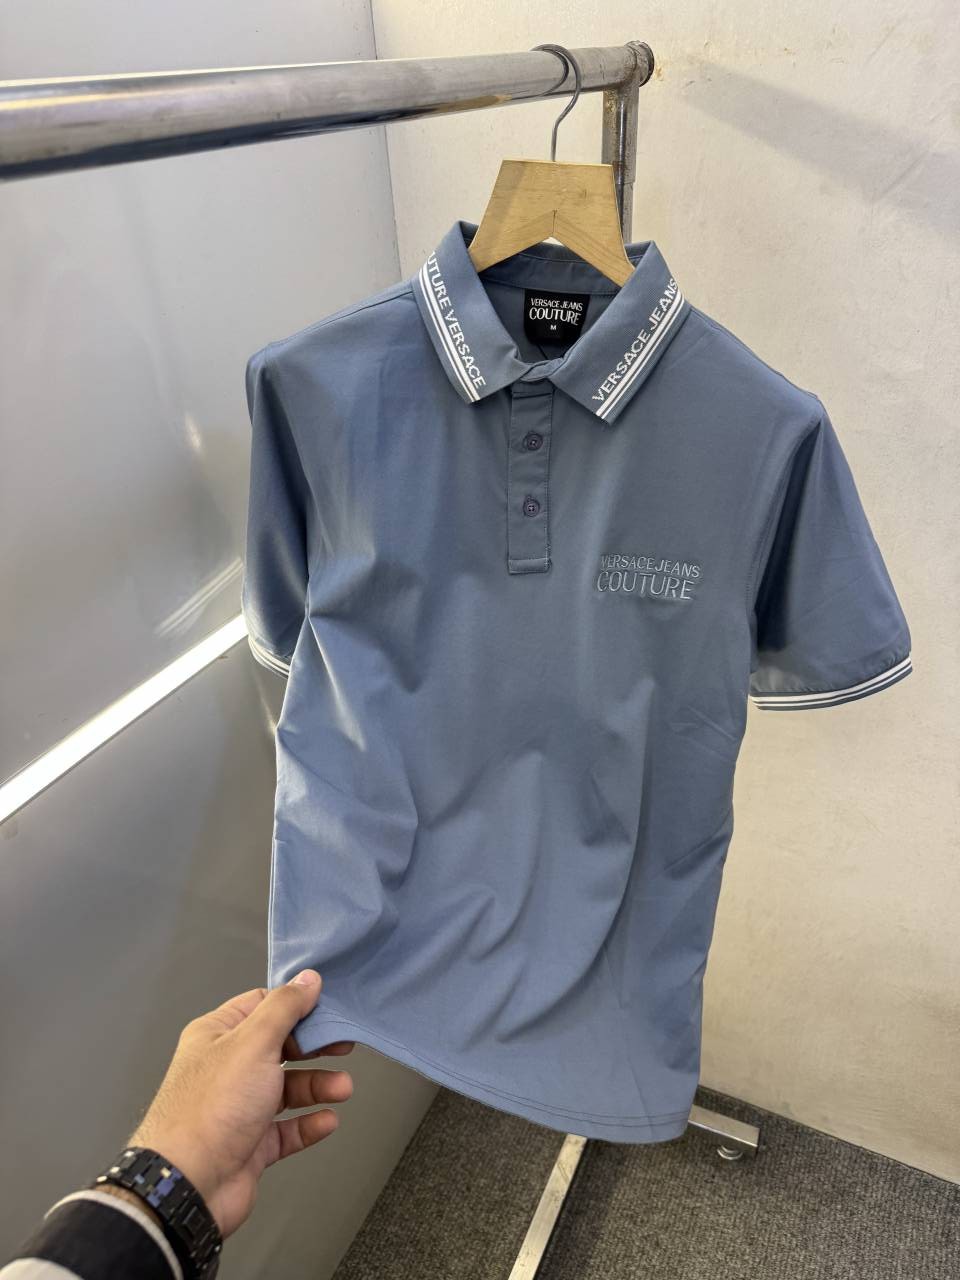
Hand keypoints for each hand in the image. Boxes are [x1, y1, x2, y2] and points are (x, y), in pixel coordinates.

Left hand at [126, 969, 353, 1238]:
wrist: (189, 1184)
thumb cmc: (212, 1106)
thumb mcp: (254, 1042)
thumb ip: (285, 1008)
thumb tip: (308, 978)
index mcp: (218, 1035)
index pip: (261, 1006)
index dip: (295, 1004)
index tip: (328, 1006)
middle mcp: (227, 1068)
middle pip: (279, 1047)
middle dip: (313, 1047)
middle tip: (344, 1045)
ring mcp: (238, 1108)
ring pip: (286, 1089)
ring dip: (317, 1086)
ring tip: (342, 1088)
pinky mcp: (249, 1145)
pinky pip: (286, 1129)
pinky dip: (308, 1124)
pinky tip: (327, 1119)